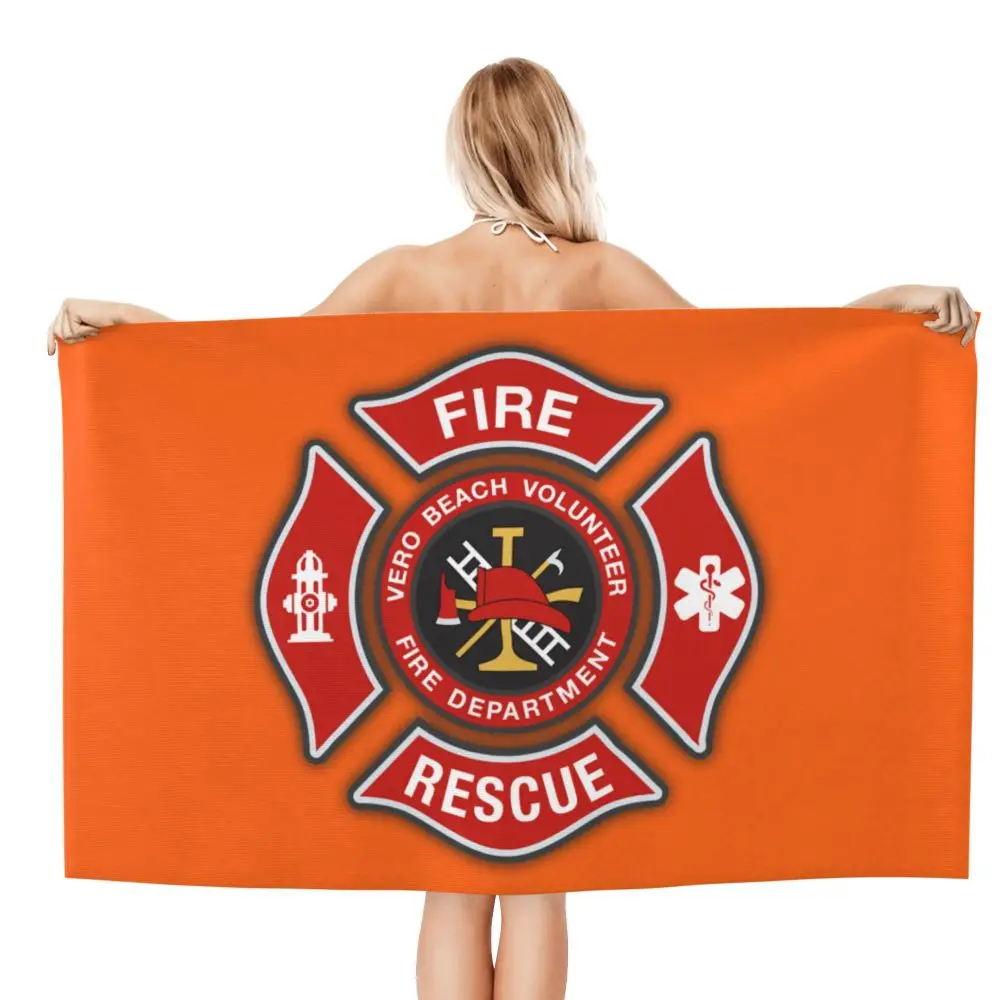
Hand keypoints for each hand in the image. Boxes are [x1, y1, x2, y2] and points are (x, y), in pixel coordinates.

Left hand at [46, 299, 168, 354]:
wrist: (122, 318)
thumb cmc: (109, 327)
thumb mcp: (86, 331)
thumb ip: (73, 332)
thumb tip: (59, 340)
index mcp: (69, 307)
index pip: (54, 326)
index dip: (51, 340)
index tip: (51, 353)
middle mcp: (66, 304)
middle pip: (57, 331)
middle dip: (73, 338)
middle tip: (91, 333)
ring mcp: (68, 306)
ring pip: (64, 333)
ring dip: (81, 335)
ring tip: (94, 329)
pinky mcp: (72, 310)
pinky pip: (73, 331)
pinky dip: (85, 332)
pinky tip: (94, 327)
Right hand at [851, 285, 977, 346]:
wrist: (900, 299)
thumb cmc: (915, 309)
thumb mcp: (936, 314)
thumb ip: (950, 317)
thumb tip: (964, 335)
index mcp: (957, 296)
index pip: (971, 317)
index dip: (970, 331)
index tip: (962, 344)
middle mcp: (957, 294)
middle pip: (967, 321)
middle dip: (954, 332)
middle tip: (941, 335)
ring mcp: (951, 295)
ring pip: (956, 323)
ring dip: (942, 329)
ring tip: (931, 327)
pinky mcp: (942, 299)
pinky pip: (945, 321)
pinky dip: (935, 326)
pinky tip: (926, 323)